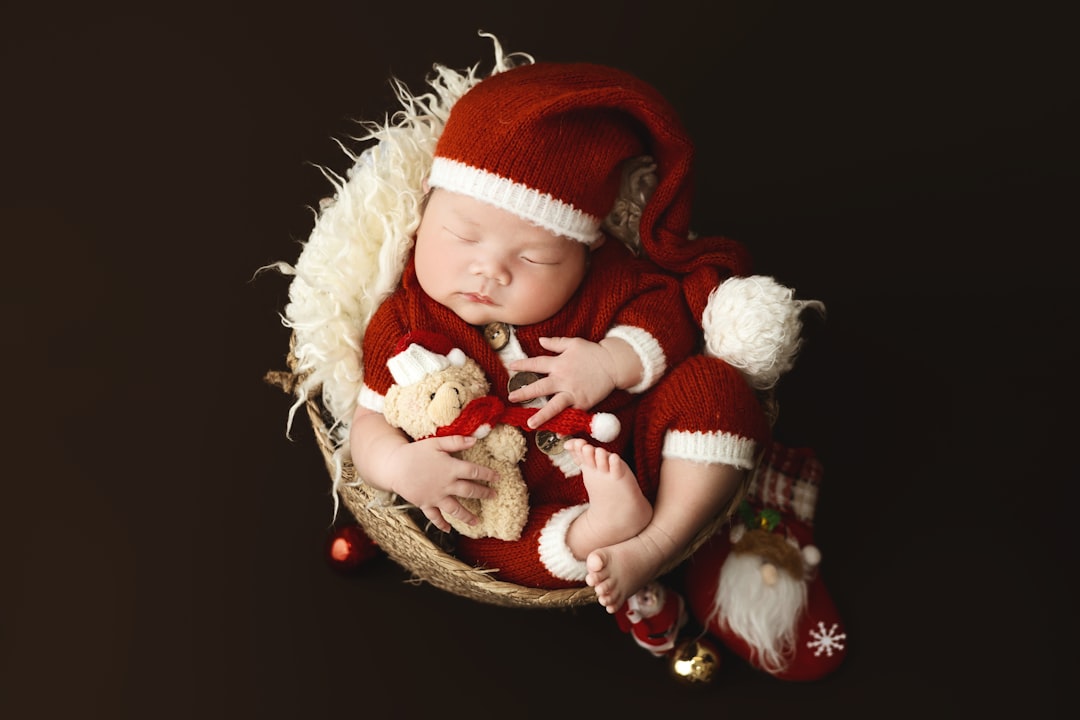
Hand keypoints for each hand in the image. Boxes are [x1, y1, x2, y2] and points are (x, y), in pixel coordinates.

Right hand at [386, 435, 500, 532]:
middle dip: (483, 493)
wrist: (394, 466)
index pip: (474, 472)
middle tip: (494, 496)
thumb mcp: (435, 443)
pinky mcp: (425, 504)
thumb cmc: (415, 452)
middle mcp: (446, 485)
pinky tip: (448, 530)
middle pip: (469, 491)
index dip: (487, 474)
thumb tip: (475, 440)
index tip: (497, 477)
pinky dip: (441, 524)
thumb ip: (455, 442)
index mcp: (450, 468)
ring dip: (467, 516)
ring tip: (477, 522)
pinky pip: (435, 516)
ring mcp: (436, 497)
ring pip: (455, 509)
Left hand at [507, 336, 634, 427]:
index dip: (523, 365)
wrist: (613, 365)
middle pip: (540, 387)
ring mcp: (572, 393)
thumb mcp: (573, 343)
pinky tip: (557, 434)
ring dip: (541, 416)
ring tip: (530, 424)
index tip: (511, 367)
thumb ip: (555, 343)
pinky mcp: (582, 403)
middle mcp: (562, 379)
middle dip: (524, 393)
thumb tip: (540, 340)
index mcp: (559, 363)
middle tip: (511, 398)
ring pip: (554, 406)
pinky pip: (571, 415)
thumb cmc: (593, 353)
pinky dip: (565, 425)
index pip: (536, 364)